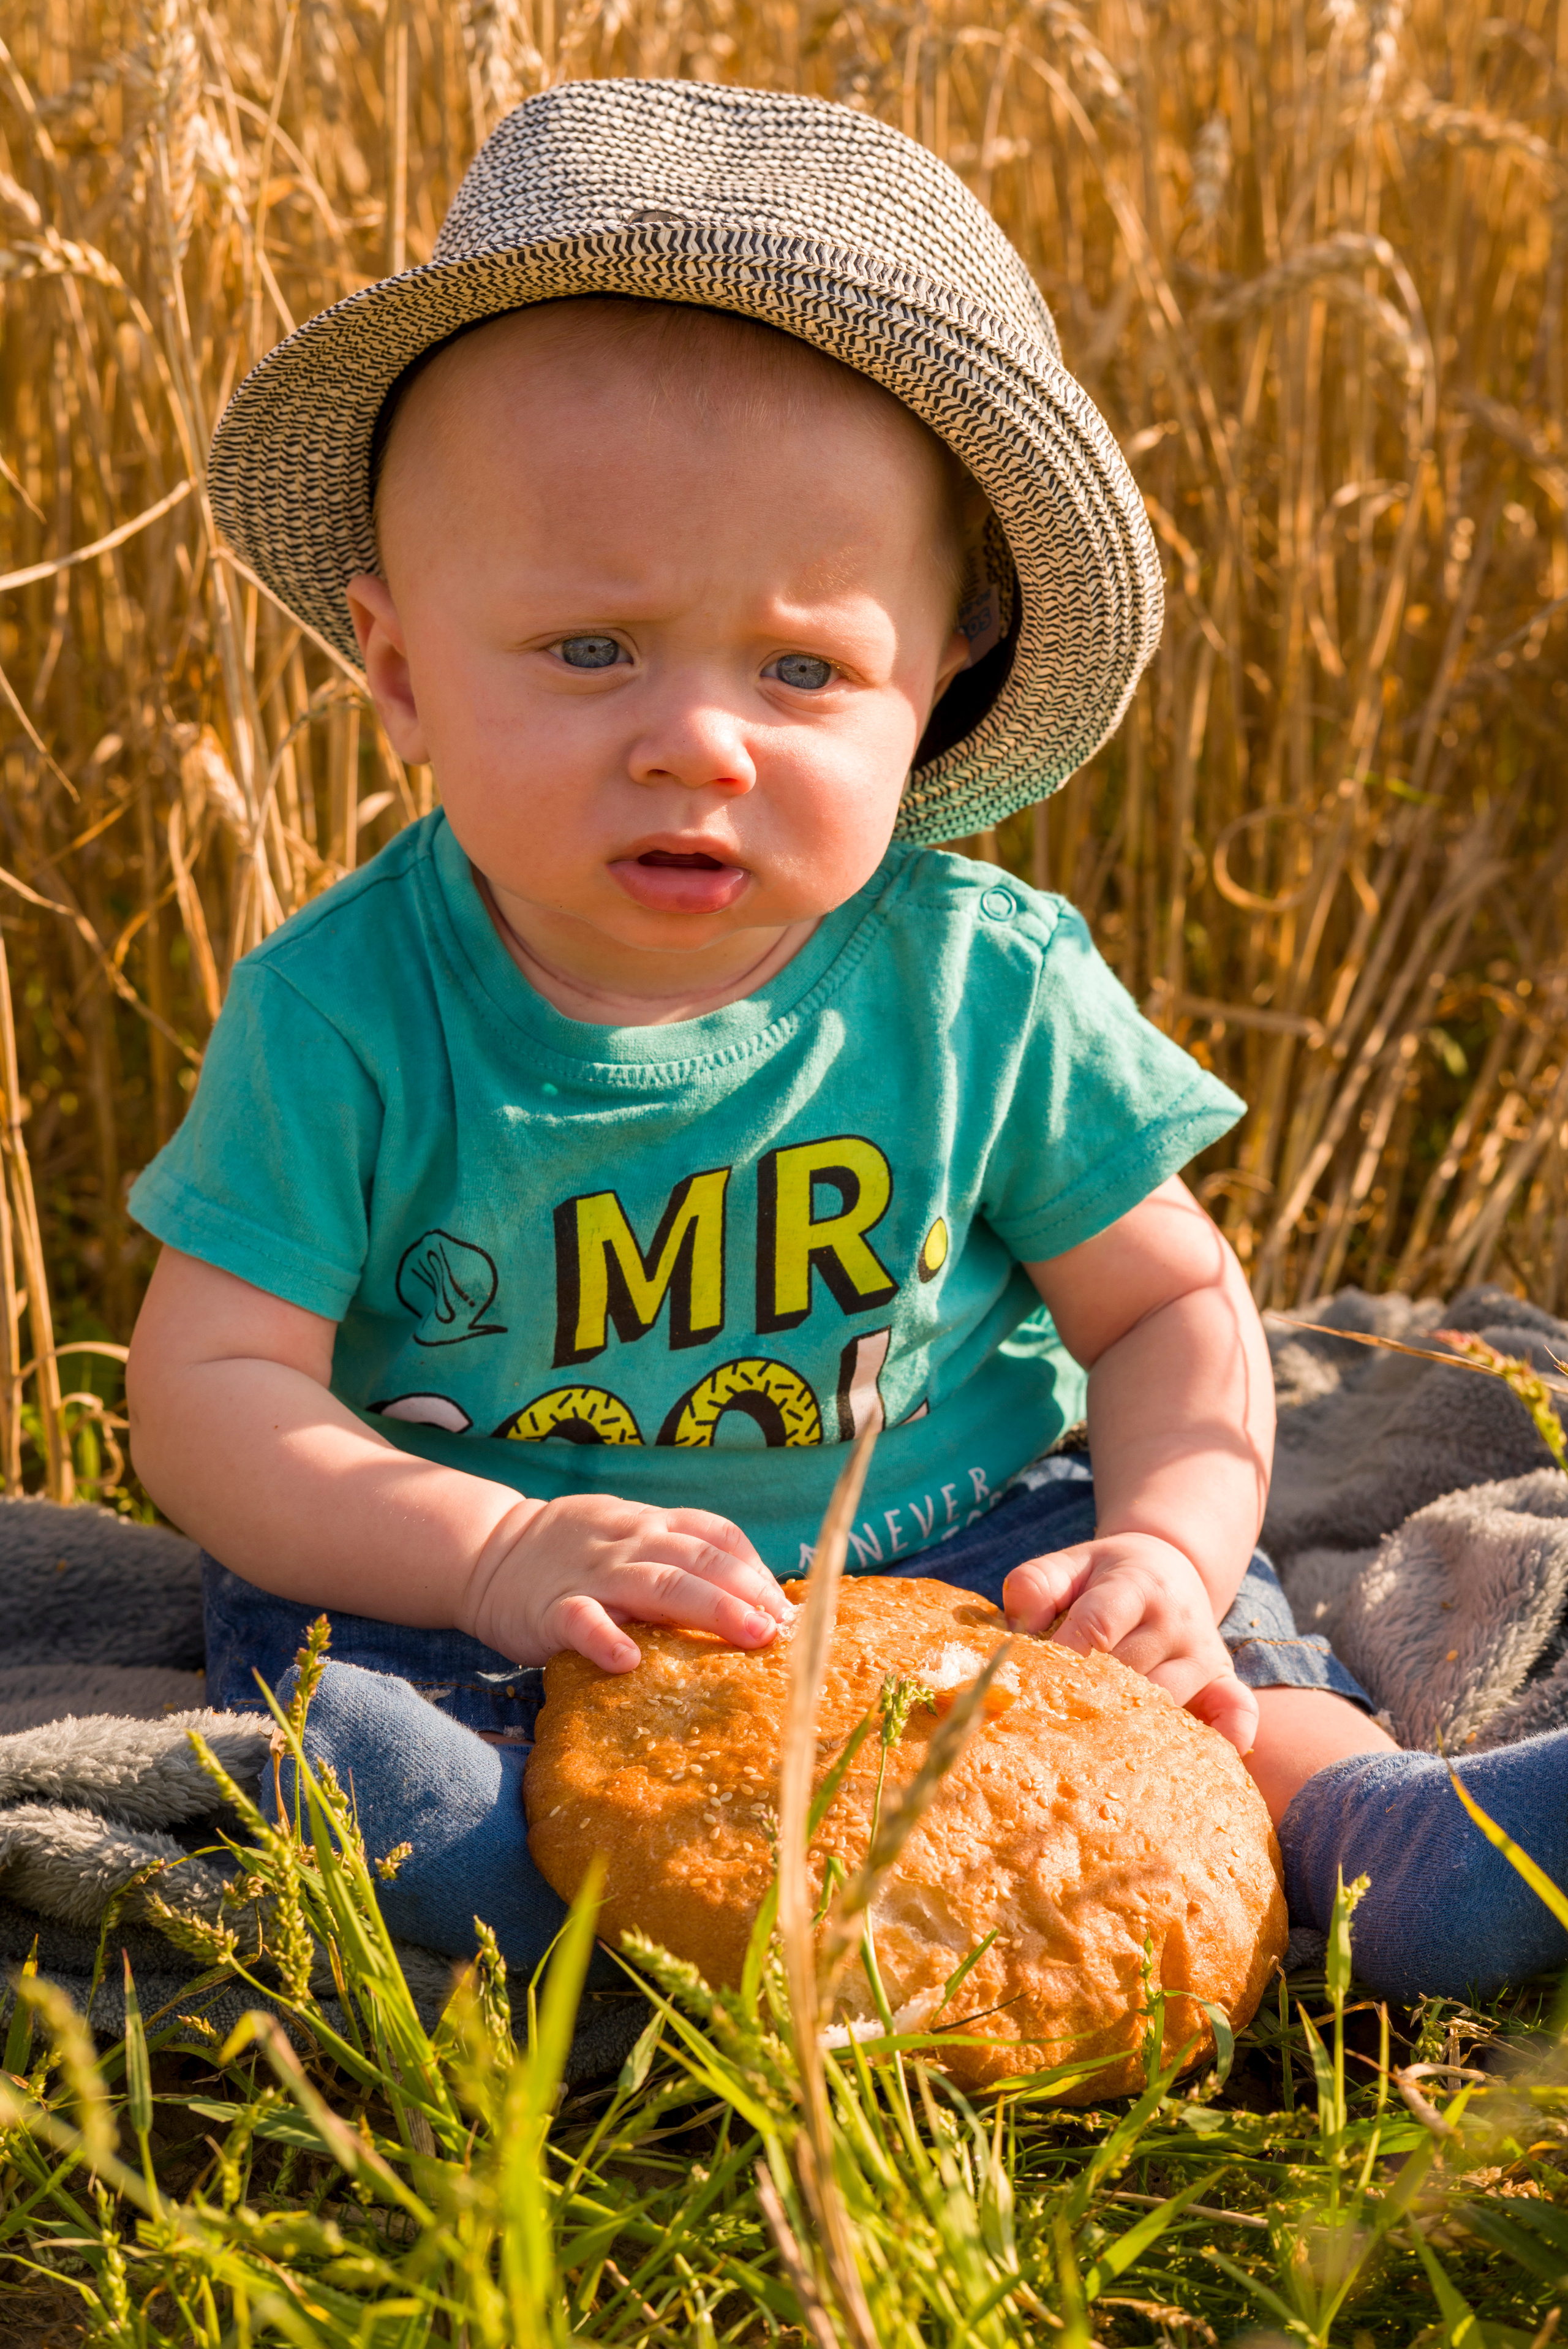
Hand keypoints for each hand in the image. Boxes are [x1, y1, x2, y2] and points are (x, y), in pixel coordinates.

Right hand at [460, 1491, 792, 1671]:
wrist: (490, 1552)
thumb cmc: (578, 1554)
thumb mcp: (631, 1536)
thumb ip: (680, 1556)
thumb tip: (753, 1597)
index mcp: (652, 1525)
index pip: (716, 1535)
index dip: (756, 1569)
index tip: (787, 1607)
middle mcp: (630, 1543)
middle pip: (699, 1560)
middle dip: (747, 1591)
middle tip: (784, 1627)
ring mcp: (592, 1574)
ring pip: (657, 1584)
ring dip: (709, 1607)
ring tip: (749, 1634)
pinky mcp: (552, 1609)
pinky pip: (582, 1621)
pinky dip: (606, 1639)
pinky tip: (629, 1661)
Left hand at [1001, 1531, 1258, 1754]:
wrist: (1168, 1564)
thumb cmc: (1106, 1575)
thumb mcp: (1069, 1564)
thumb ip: (1036, 1585)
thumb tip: (1020, 1628)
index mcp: (1134, 1584)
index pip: (1098, 1626)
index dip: (1065, 1659)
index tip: (1031, 1691)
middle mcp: (1175, 1619)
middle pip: (1129, 1673)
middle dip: (1088, 1701)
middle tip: (1051, 1730)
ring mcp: (1203, 1652)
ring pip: (1167, 1701)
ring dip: (1131, 1728)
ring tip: (1092, 1755)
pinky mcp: (1224, 1678)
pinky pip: (1237, 1710)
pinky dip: (1229, 1734)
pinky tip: (1211, 1758)